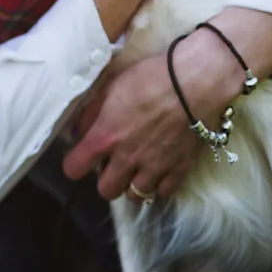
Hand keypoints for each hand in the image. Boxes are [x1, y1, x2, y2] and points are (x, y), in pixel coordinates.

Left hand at [62, 8, 271, 198]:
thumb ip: (90, 113)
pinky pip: (164, 192)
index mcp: (106, 136)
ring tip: (137, 167)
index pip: (74, 169)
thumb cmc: (152, 76)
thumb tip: (77, 134)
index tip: (82, 156)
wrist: (197, 81)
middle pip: (106, 191)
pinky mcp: (181, 169)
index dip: (75, 164)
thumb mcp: (111, 86)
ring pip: (135, 195)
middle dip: (105, 179)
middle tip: (113, 163)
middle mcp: (128, 158)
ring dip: (132, 183)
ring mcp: (156, 167)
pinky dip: (159, 184)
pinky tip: (159, 169)